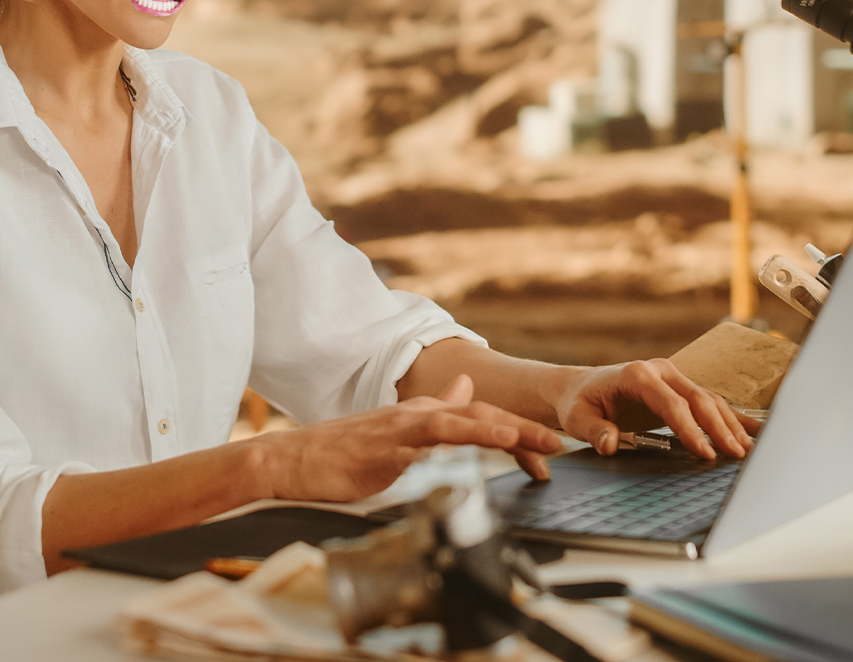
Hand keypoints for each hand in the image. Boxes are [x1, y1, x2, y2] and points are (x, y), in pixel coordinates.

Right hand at [256, 375, 562, 503]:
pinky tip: (488, 446)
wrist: (290, 461)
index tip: (548, 444)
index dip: (515, 428)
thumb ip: (434, 414)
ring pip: (464, 423)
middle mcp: (417, 415)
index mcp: (422, 415)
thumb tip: (467, 391)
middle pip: (481, 416)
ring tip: (539, 440)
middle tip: (561, 443)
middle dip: (524, 428)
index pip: (479, 418)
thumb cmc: (340, 454)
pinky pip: (433, 441)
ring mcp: (403, 429)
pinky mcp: (388, 447)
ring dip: (504, 431)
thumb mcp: (395, 435)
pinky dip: (466, 440)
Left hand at [555, 359, 757, 459]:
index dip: (690, 429)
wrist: (580, 387)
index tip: (704, 453)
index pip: (672, 403)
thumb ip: (594, 430)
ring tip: (745, 451)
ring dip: (729, 425)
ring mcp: (673, 377)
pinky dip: (731, 417)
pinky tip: (752, 431)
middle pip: (699, 399)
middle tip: (735, 455)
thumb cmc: (580, 402)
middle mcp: (661, 371)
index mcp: (639, 374)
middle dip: (719, 428)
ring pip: (709, 400)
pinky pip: (709, 402)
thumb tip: (609, 444)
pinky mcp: (680, 389)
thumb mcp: (578, 417)